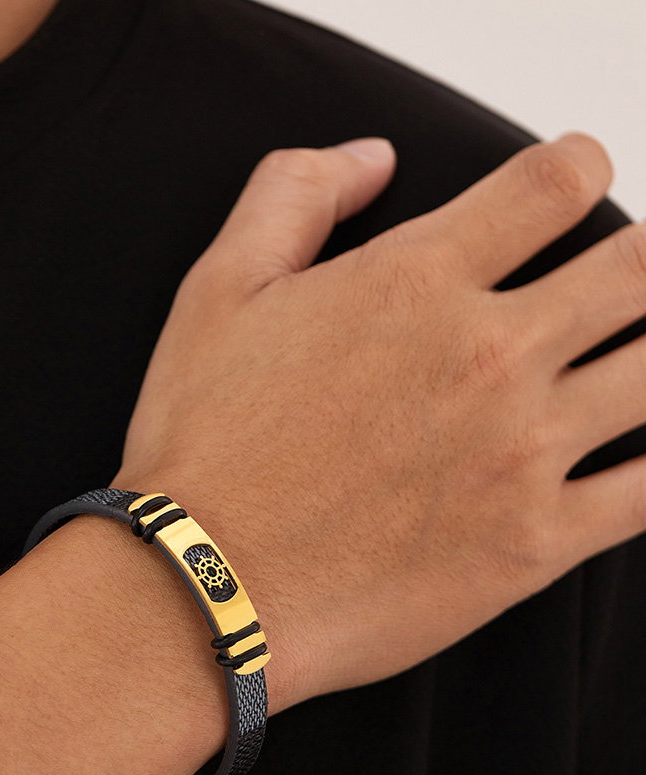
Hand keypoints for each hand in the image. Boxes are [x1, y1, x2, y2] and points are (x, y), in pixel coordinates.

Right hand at [111, 132, 645, 714]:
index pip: (555, 182)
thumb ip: (293, 194)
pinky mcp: (533, 545)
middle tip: (616, 280)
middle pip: (640, 268)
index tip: (570, 188)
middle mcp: (486, 357)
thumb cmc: (203, 448)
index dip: (579, 168)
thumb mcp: (216, 291)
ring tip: (624, 361)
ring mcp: (521, 454)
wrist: (202, 587)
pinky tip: (638, 452)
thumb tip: (371, 156)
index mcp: (413, 283)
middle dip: (641, 260)